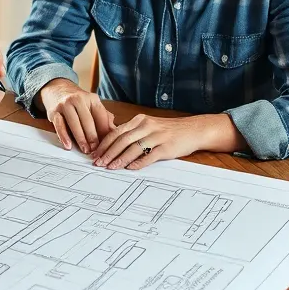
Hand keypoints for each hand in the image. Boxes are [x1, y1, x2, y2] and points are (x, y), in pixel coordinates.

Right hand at [38, 78, 114, 152]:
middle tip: (96, 150)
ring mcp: (65, 105)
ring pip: (75, 124)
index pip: (101, 117)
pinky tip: (68, 146)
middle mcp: (79, 99)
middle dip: (93, 137)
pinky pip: (59, 126)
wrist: (57, 89)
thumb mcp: (92, 105)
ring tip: (85, 150)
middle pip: (88, 121)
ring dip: (81, 139)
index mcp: (92, 99)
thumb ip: (103, 117)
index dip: (104, 132)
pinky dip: (64, 137)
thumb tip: (114, 132)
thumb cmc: (78, 101)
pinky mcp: (54, 111)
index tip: (107, 145)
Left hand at [91, 113, 242, 170]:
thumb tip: (111, 145)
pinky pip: (149, 156)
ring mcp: (157, 136)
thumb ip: (132, 132)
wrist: (193, 130)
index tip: (95, 154)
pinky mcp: (166, 147)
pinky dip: (138, 163)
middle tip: (98, 163)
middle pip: (122, 140)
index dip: (104, 144)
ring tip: (110, 167)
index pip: (116, 132)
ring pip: (133, 148)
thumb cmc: (168, 130)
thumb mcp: (148, 126)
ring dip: (119, 159)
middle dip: (108, 153)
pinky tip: (130, 168)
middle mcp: (146, 126)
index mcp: (139, 120)